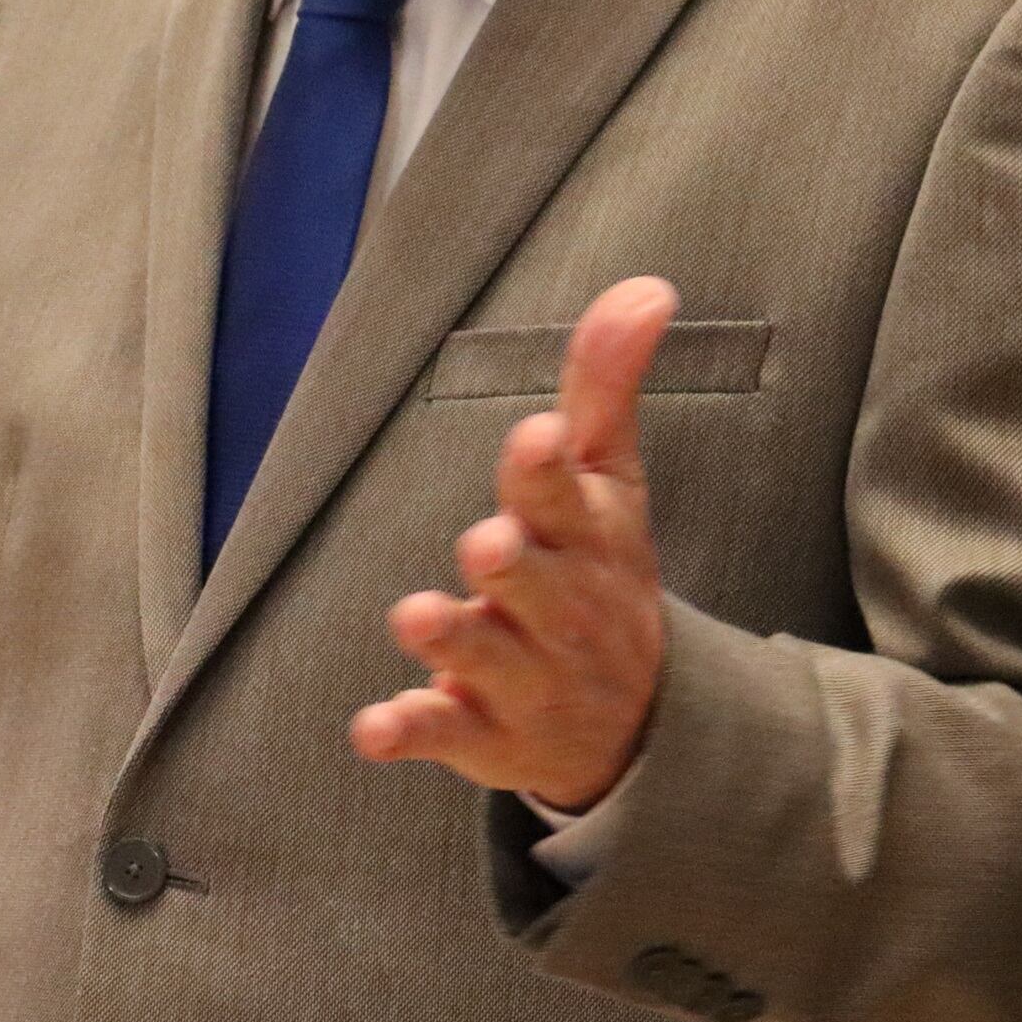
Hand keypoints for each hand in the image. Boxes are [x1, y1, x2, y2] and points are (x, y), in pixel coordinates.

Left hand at [349, 275, 674, 810]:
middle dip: (512, 564)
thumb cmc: (599, 575)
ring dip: (452, 638)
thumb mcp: (608, 484)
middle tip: (486, 545)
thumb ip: (606, 386)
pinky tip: (373, 728)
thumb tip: (647, 286)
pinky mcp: (483, 734)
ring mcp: (522, 677)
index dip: (546, 474)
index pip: (569, 499)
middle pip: (535, 584)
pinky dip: (408, 729)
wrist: (636, 729)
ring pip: (484, 657)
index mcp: (585, 540)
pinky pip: (443, 733)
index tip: (532, 438)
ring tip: (416, 616)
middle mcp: (558, 608)